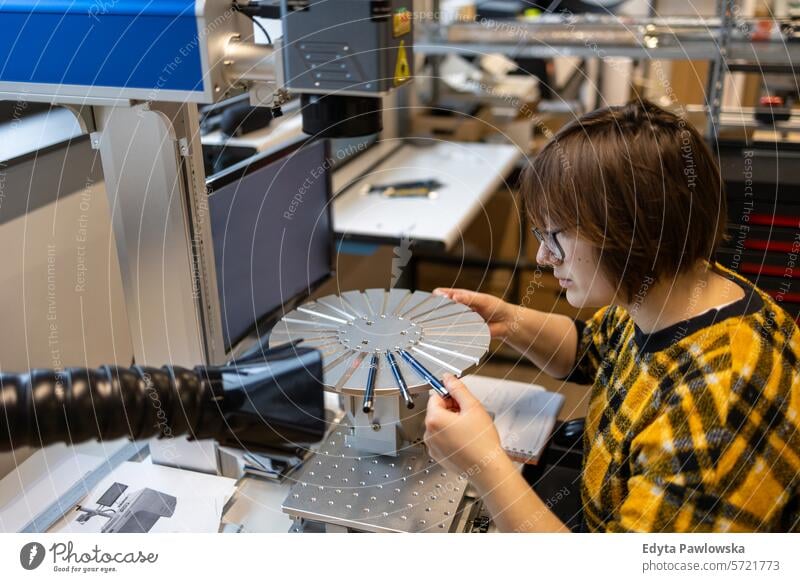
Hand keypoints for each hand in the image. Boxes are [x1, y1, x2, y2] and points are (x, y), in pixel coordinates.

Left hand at [424, 374, 505, 488]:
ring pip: (440, 426)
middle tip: (469, 416)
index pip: (436, 397)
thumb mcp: (473, 407)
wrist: (487, 468)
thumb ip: (458, 389)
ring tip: (469, 430)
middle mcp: (429, 434)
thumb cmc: (482, 441)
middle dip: (452, 410)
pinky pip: (442, 440)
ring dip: (452, 424)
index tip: (462, 401)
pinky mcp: (438, 456)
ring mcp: (432, 447)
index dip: (451, 397)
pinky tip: (466, 441)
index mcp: (434, 419)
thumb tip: (448, 378)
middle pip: (437, 411)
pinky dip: (451, 437)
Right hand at [433, 288, 512, 339]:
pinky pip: (455, 332)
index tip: (434, 296)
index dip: (438, 295)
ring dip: (444, 321)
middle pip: (443, 308)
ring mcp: (460, 320)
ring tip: (441, 321)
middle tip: (435, 309)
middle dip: (438, 309)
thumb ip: (469, 299)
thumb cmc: (495, 307)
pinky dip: (452, 332)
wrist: (506, 323)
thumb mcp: (482, 300)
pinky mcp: (464, 331)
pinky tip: (449, 331)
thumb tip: (454, 297)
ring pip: (447, 321)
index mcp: (461, 297)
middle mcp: (458, 308)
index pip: (445, 294)